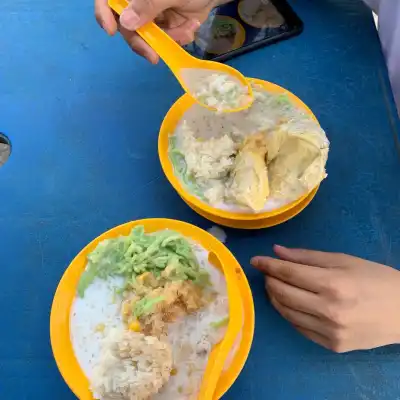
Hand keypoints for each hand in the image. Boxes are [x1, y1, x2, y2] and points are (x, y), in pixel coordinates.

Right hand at [95, 0, 219, 62]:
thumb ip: (149, 4)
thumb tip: (126, 22)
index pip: (107, 0)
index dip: (104, 13)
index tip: (111, 31)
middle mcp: (137, 4)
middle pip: (126, 26)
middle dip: (142, 42)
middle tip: (153, 57)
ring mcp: (151, 17)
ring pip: (147, 38)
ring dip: (168, 38)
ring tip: (187, 26)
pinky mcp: (165, 29)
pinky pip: (165, 42)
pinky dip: (179, 37)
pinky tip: (190, 26)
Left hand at [251, 246, 399, 352]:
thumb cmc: (375, 279)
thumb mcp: (343, 260)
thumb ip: (306, 257)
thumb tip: (276, 251)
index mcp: (333, 284)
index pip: (288, 273)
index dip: (267, 265)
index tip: (255, 260)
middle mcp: (329, 311)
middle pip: (282, 294)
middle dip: (269, 280)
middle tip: (267, 272)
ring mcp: (330, 332)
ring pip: (286, 313)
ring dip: (275, 297)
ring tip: (275, 286)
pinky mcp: (332, 346)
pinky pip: (299, 328)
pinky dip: (289, 313)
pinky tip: (290, 303)